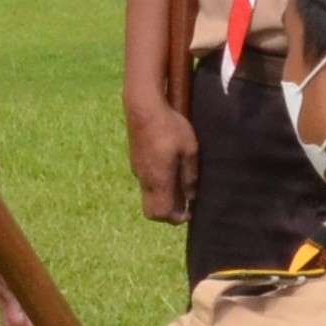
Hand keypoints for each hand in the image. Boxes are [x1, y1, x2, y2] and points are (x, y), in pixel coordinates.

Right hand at [126, 94, 198, 225]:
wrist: (143, 106)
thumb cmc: (169, 127)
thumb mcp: (189, 150)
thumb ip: (189, 175)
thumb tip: (191, 196)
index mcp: (158, 180)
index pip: (161, 214)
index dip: (176, 219)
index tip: (189, 213)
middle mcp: (144, 179)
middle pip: (151, 210)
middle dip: (167, 212)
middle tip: (183, 204)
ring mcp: (137, 170)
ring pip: (149, 195)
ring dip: (163, 196)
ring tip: (179, 183)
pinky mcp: (135, 160)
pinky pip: (146, 181)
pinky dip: (157, 184)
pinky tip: (168, 168)